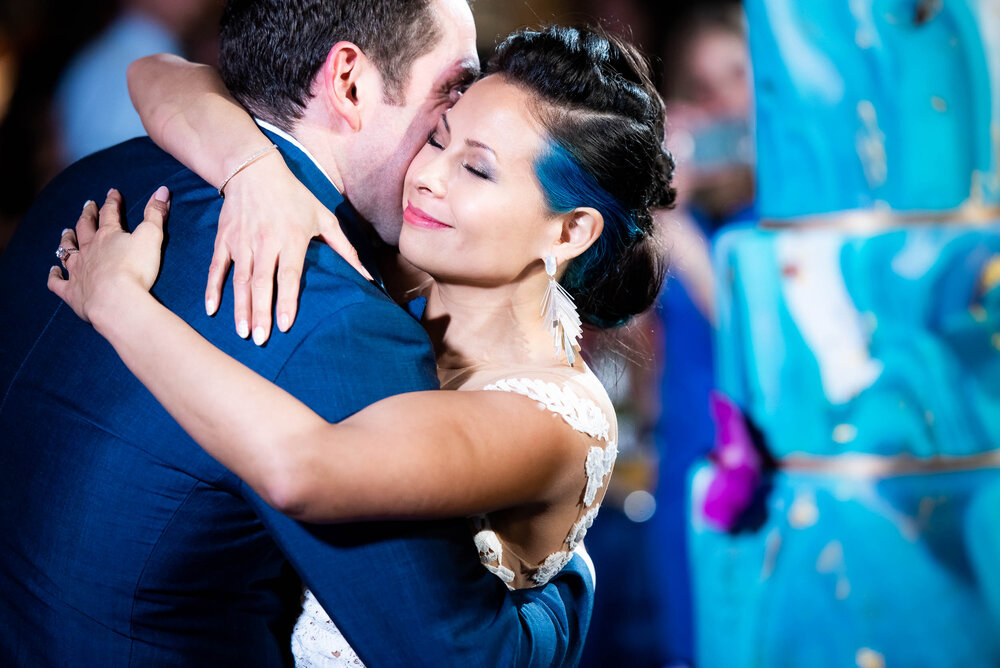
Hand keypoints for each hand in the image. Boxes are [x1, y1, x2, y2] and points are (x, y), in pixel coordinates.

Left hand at [47, 187, 169, 324]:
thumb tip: (162, 190)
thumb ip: (155, 214)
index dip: (112, 202)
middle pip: (85, 228)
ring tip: (66, 232)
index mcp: (108, 236)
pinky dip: (54, 275)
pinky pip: (57, 282)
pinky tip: (53, 271)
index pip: (109, 213)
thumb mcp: (151, 237)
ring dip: (66, 240)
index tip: (113, 193)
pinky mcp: (72, 292)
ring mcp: (78, 270)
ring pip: (67, 251)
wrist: (117, 301)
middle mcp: (89, 250)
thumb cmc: (136, 269)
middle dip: (87, 215)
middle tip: (87, 206)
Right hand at [205, 152, 371, 344]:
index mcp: (291, 239)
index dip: (285, 301)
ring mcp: (242, 242)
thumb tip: (367, 276)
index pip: (288, 276)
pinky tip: (212, 310)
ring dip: (240, 308)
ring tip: (241, 333)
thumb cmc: (294, 196)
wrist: (254, 171)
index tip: (284, 325)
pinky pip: (216, 268)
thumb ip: (345, 248)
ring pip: (239, 280)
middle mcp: (264, 242)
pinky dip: (212, 289)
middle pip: (261, 283)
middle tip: (260, 340)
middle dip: (260, 313)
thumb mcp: (324, 217)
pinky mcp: (224, 240)